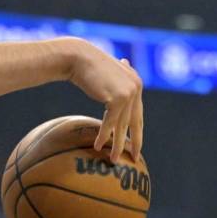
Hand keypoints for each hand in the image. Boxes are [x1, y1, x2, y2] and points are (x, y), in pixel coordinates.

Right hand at [68, 39, 143, 162]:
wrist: (78, 58)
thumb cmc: (86, 68)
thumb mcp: (104, 77)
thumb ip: (114, 85)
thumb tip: (117, 88)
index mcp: (136, 84)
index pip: (138, 113)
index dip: (136, 131)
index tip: (136, 146)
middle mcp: (136, 88)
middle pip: (135, 122)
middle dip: (135, 142)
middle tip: (134, 158)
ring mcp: (129, 93)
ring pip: (122, 125)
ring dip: (116, 144)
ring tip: (112, 159)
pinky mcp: (118, 98)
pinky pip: (110, 123)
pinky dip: (104, 135)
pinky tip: (98, 146)